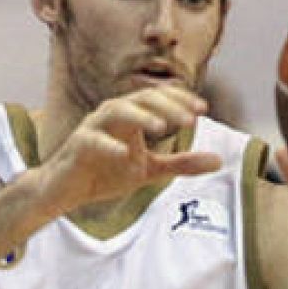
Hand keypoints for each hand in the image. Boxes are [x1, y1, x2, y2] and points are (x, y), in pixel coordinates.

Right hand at [36, 85, 220, 214]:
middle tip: (191, 119)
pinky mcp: (77, 146)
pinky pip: (91, 140)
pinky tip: (125, 155)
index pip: (159, 98)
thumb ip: (182, 164)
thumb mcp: (151, 169)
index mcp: (131, 116)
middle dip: (168, 106)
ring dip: (140, 116)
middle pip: (141, 99)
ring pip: (115, 110)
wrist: (67, 190)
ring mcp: (93, 128)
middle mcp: (112, 115)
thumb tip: (220, 160)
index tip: (204, 109)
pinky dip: (108, 145)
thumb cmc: (107, 172)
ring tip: (162, 127)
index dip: (181, 100)